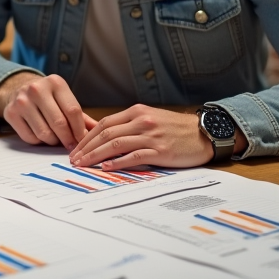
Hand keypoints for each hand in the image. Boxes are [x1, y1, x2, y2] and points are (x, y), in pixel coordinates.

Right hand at [0, 73, 94, 149]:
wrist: (18, 89)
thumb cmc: (48, 99)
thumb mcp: (65, 100)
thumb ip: (82, 117)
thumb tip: (101, 131)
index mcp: (55, 82)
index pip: (73, 111)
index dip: (80, 130)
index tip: (83, 141)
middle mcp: (37, 88)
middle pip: (59, 123)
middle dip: (68, 139)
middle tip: (71, 146)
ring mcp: (21, 100)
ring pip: (44, 133)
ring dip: (53, 141)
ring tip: (55, 137)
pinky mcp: (10, 113)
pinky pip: (30, 138)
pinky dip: (38, 141)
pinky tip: (40, 134)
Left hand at [68, 104, 216, 169]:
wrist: (204, 133)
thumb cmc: (175, 128)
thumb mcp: (150, 118)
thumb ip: (129, 125)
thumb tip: (104, 137)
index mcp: (136, 112)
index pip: (104, 124)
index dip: (87, 137)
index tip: (76, 148)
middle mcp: (141, 121)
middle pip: (106, 134)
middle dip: (86, 147)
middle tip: (74, 159)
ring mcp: (151, 136)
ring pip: (116, 144)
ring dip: (96, 155)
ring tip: (84, 165)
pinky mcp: (161, 151)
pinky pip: (135, 156)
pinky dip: (118, 162)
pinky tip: (107, 167)